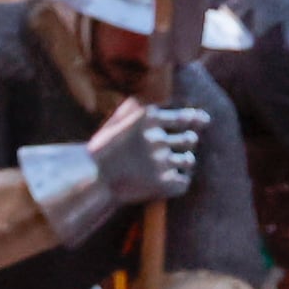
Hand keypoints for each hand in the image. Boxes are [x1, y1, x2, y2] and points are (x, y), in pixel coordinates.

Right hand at [85, 97, 201, 209]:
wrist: (88, 180)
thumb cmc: (104, 149)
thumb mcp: (119, 121)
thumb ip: (146, 109)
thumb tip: (184, 105)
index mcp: (147, 117)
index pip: (186, 117)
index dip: (195, 120)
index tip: (199, 122)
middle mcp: (156, 137)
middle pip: (190, 139)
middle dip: (185, 143)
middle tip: (168, 150)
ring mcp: (160, 161)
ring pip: (189, 160)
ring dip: (180, 163)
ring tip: (162, 166)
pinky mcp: (163, 183)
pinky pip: (183, 181)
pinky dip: (176, 183)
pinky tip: (160, 182)